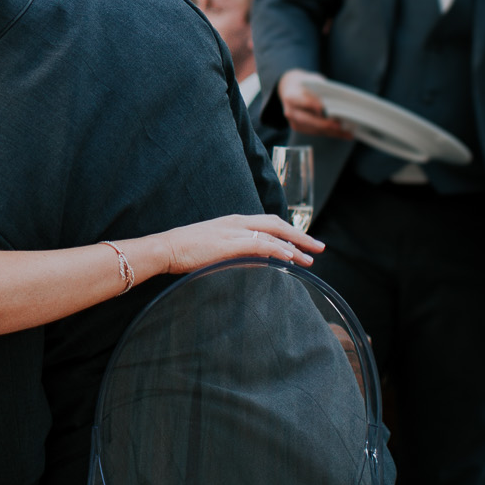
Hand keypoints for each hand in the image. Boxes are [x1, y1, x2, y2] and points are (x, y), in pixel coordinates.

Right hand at [159, 213, 323, 273]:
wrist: (165, 248)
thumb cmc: (185, 251)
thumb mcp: (214, 249)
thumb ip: (234, 253)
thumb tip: (254, 263)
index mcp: (233, 221)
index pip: (269, 223)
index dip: (289, 233)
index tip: (304, 243)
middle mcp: (237, 222)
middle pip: (277, 224)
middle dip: (301, 236)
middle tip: (319, 248)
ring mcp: (234, 231)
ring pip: (273, 234)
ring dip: (295, 247)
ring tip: (310, 259)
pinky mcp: (231, 243)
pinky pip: (262, 245)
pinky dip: (279, 250)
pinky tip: (291, 258)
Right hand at [278, 68, 352, 138]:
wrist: (291, 88)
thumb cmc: (306, 83)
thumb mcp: (313, 80)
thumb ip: (322, 90)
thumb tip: (339, 100)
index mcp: (291, 97)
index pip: (305, 102)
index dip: (316, 106)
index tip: (327, 109)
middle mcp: (290, 111)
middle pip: (307, 120)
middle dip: (324, 124)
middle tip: (339, 125)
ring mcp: (294, 122)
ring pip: (313, 129)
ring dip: (331, 132)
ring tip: (347, 133)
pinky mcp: (300, 128)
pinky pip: (316, 133)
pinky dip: (331, 133)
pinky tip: (343, 134)